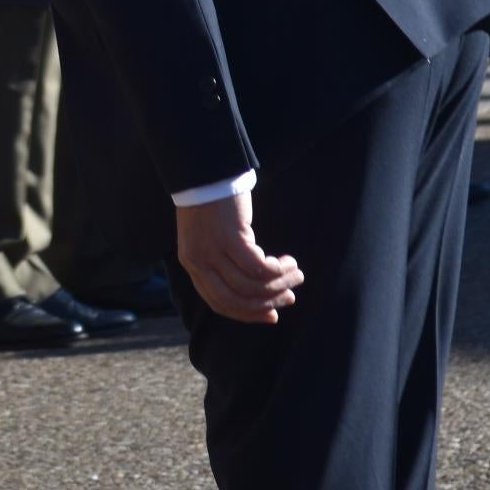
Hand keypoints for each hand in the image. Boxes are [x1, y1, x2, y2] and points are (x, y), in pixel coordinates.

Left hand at [174, 187, 302, 324]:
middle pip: (236, 301)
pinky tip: (288, 261)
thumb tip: (253, 290)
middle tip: (290, 297)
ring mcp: (213, 251)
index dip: (248, 314)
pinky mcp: (230, 238)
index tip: (272, 315)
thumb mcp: (208, 239)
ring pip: (251, 285)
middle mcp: (199, 263)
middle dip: (267, 303)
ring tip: (296, 275)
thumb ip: (221, 263)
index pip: (220, 304)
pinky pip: (259, 267)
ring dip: (279, 284)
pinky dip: (277, 269)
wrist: (203, 174)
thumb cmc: (210, 205)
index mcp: (192, 266)